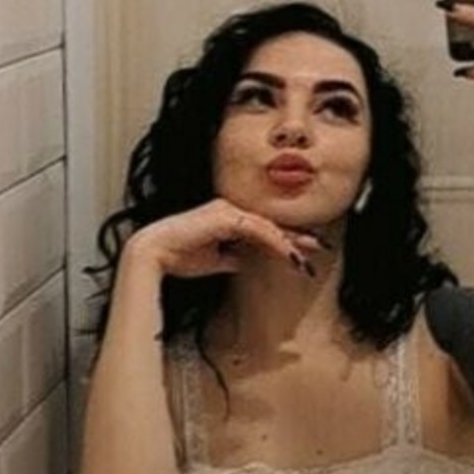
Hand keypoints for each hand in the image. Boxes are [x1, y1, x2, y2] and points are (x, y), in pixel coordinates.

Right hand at [127, 200, 326, 279]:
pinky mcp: (224, 216)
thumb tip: (247, 263)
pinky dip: (274, 242)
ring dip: (288, 243)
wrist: (153, 255)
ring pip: (266, 227)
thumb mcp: (215, 261)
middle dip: (296, 237)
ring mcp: (227, 210)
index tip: (304, 252)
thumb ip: (233, 258)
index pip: (263, 229)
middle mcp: (230, 210)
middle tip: (319, 247)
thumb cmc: (178, 257)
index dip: (285, 241)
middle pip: (270, 224)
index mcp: (228, 218)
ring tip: (304, 258)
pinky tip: (287, 253)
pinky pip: (257, 230)